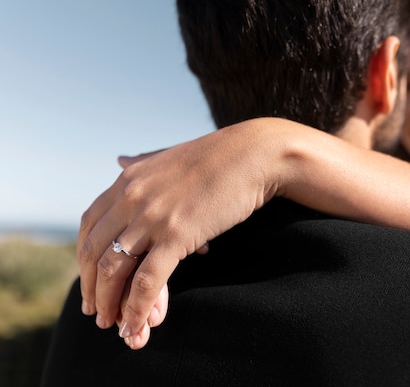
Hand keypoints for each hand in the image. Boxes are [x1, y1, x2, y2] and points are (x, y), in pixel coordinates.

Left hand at [77, 119, 287, 347]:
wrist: (255, 154)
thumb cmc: (219, 157)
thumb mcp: (169, 156)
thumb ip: (140, 162)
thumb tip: (118, 159)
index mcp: (128, 179)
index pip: (89, 226)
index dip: (84, 259)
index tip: (90, 281)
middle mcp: (132, 197)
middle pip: (94, 252)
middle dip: (91, 288)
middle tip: (95, 312)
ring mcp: (153, 217)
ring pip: (115, 270)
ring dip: (109, 303)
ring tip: (113, 325)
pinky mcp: (178, 235)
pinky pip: (148, 280)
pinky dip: (138, 308)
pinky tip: (137, 325)